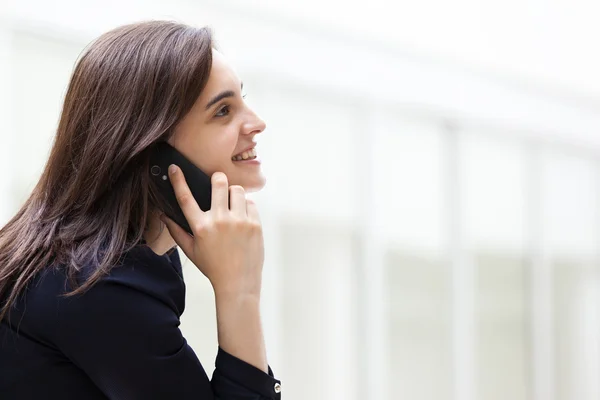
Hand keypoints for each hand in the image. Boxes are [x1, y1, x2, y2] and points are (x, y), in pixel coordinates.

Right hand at [161, 165, 263, 297]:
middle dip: (217, 178)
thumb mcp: (191, 251)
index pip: (185, 198)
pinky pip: (251, 203)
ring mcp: (239, 222)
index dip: (178, 180)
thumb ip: (177, 231)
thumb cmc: (213, 267)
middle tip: (217, 181)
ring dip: (233, 193)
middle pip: (219, 183)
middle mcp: (219, 221)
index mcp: (201, 227)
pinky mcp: (254, 224)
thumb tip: (163, 215)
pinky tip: (243, 218)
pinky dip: (246, 206)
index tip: (175, 168)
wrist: (238, 283)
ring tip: (232, 204)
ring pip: (237, 190)